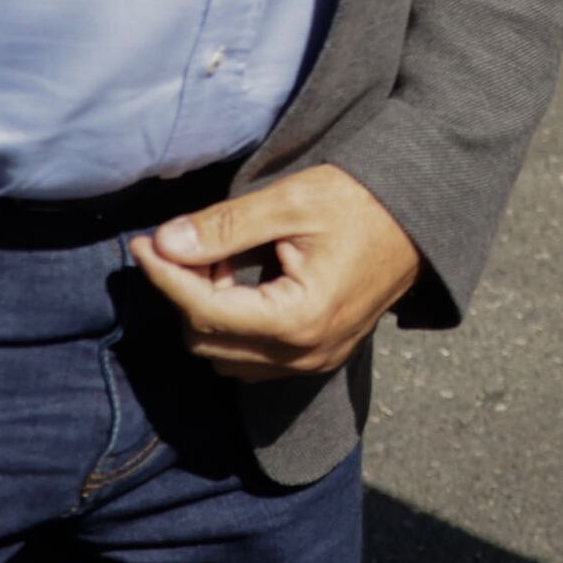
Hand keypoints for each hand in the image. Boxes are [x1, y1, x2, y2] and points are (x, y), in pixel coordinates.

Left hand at [134, 163, 424, 378]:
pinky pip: (252, 358)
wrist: (422, 215)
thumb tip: (163, 243)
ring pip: (225, 357)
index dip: (165, 276)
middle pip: (207, 342)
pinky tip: (241, 282)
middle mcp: (304, 355)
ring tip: (219, 260)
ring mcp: (313, 363)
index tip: (140, 245)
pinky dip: (232, 325)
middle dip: (186, 293)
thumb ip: (225, 226)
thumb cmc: (362, 200)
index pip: (205, 310)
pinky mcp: (317, 358)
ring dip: (207, 313)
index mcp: (300, 319)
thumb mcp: (292, 201)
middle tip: (189, 243)